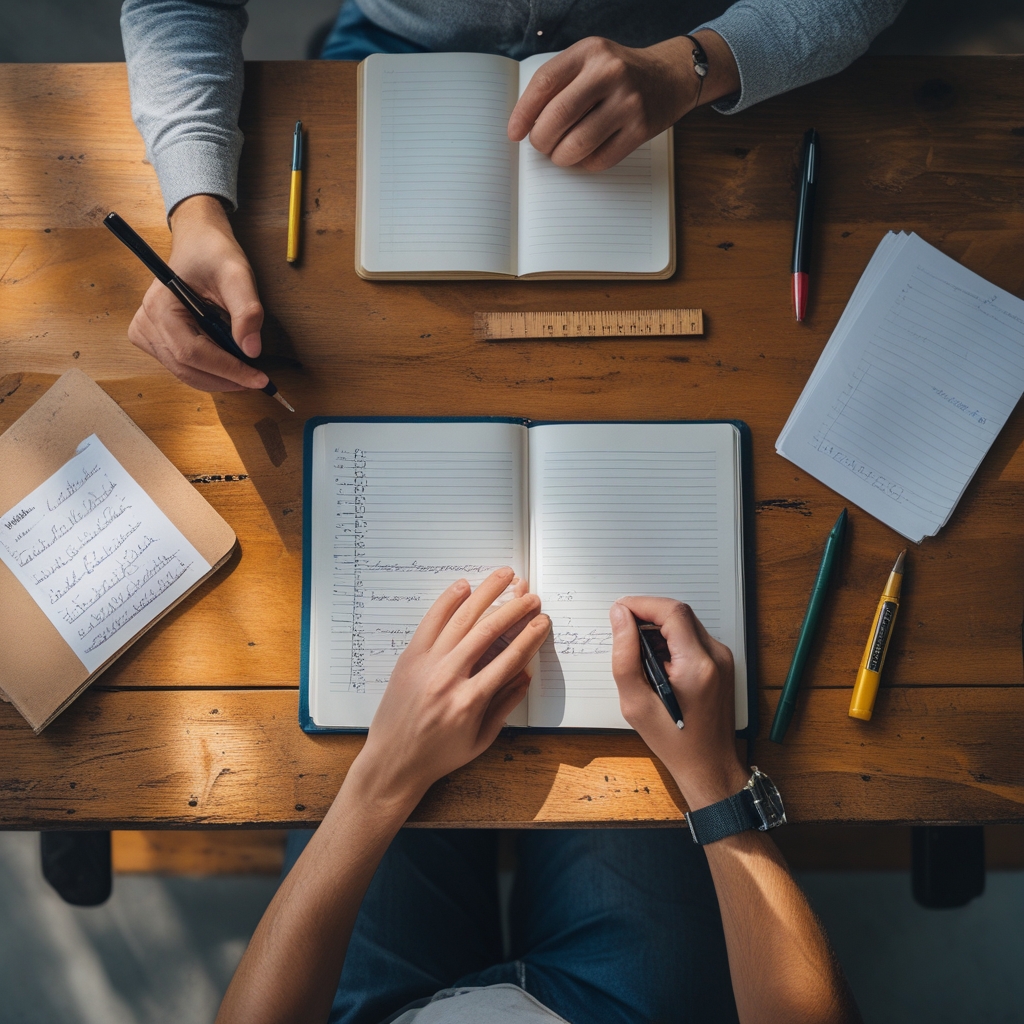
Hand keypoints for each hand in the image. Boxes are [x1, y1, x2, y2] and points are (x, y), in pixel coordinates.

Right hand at [127, 194, 267, 391]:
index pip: (192, 353)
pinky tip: (229, 363)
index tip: (259, 378)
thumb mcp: (237, 275)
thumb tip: (252, 350)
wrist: (198, 242)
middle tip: (257, 380)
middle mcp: (146, 323)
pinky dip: (209, 370)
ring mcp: (146, 333)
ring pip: (185, 372)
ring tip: (247, 373)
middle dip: (225, 379)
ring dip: (218, 378)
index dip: (228, 370)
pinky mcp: (154, 338)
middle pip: (186, 368)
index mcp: (159, 307)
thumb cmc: (214, 252)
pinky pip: (183, 365)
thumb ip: (246, 311)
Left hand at [352, 568, 550, 812]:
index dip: (529, 636)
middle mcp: (447, 678)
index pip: (508, 659)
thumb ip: (505, 704)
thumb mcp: (481, 739)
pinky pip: (430, 621)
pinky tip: (464, 586)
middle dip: (513, 609)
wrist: (393, 761)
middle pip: (487, 632)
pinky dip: (447, 601)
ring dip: (485, 594)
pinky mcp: (409, 657)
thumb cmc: (439, 755)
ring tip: (504, 576)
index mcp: (469, 702)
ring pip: (460, 619)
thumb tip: (526, 673)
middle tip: (531, 595)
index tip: (543, 621)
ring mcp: (426, 664)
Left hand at [508, 30, 738, 170]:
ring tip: (561, 153)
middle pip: (557, 117)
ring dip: (560, 157)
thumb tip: (524, 125)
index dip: (523, 113)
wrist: (669, 76)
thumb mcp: (589, 61)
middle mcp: (609, 73)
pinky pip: (599, 160)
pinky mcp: (640, 130)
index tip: (514, 133)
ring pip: (577, 144)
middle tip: (541, 145)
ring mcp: (628, 102)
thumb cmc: (617, 74)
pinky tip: (584, 155)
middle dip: (541, 140)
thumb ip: (560, 84)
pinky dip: (584, 164)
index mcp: (590, 52)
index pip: (545, 83)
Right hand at [609, 597, 747, 809]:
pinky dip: (670, 639)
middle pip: (679, 613)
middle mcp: (716, 656)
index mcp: (697, 665)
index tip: (619, 611)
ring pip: (685, 622)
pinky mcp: (722, 662)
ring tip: (636, 650)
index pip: (671, 612)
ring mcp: (722, 658)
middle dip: (647, 614)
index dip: (641, 604)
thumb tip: (620, 617)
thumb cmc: (673, 741)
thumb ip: (625, 655)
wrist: (709, 765)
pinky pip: (692, 636)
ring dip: (658, 627)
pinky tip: (655, 661)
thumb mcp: (636, 703)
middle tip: (622, 629)